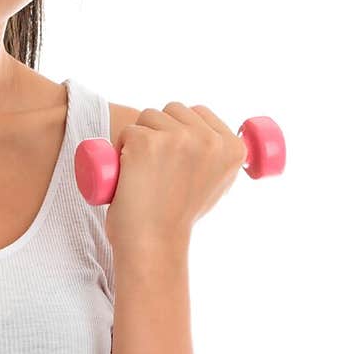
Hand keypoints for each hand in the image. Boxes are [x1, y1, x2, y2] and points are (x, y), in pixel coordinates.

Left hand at [105, 103, 247, 255]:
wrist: (154, 243)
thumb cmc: (177, 218)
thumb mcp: (216, 185)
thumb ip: (219, 160)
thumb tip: (220, 139)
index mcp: (233, 148)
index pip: (199, 113)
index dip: (181, 130)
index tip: (175, 159)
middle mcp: (209, 139)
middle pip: (173, 109)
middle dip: (160, 130)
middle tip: (157, 169)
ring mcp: (178, 138)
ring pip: (148, 116)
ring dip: (139, 137)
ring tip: (144, 172)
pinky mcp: (146, 141)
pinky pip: (127, 131)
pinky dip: (120, 148)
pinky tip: (129, 174)